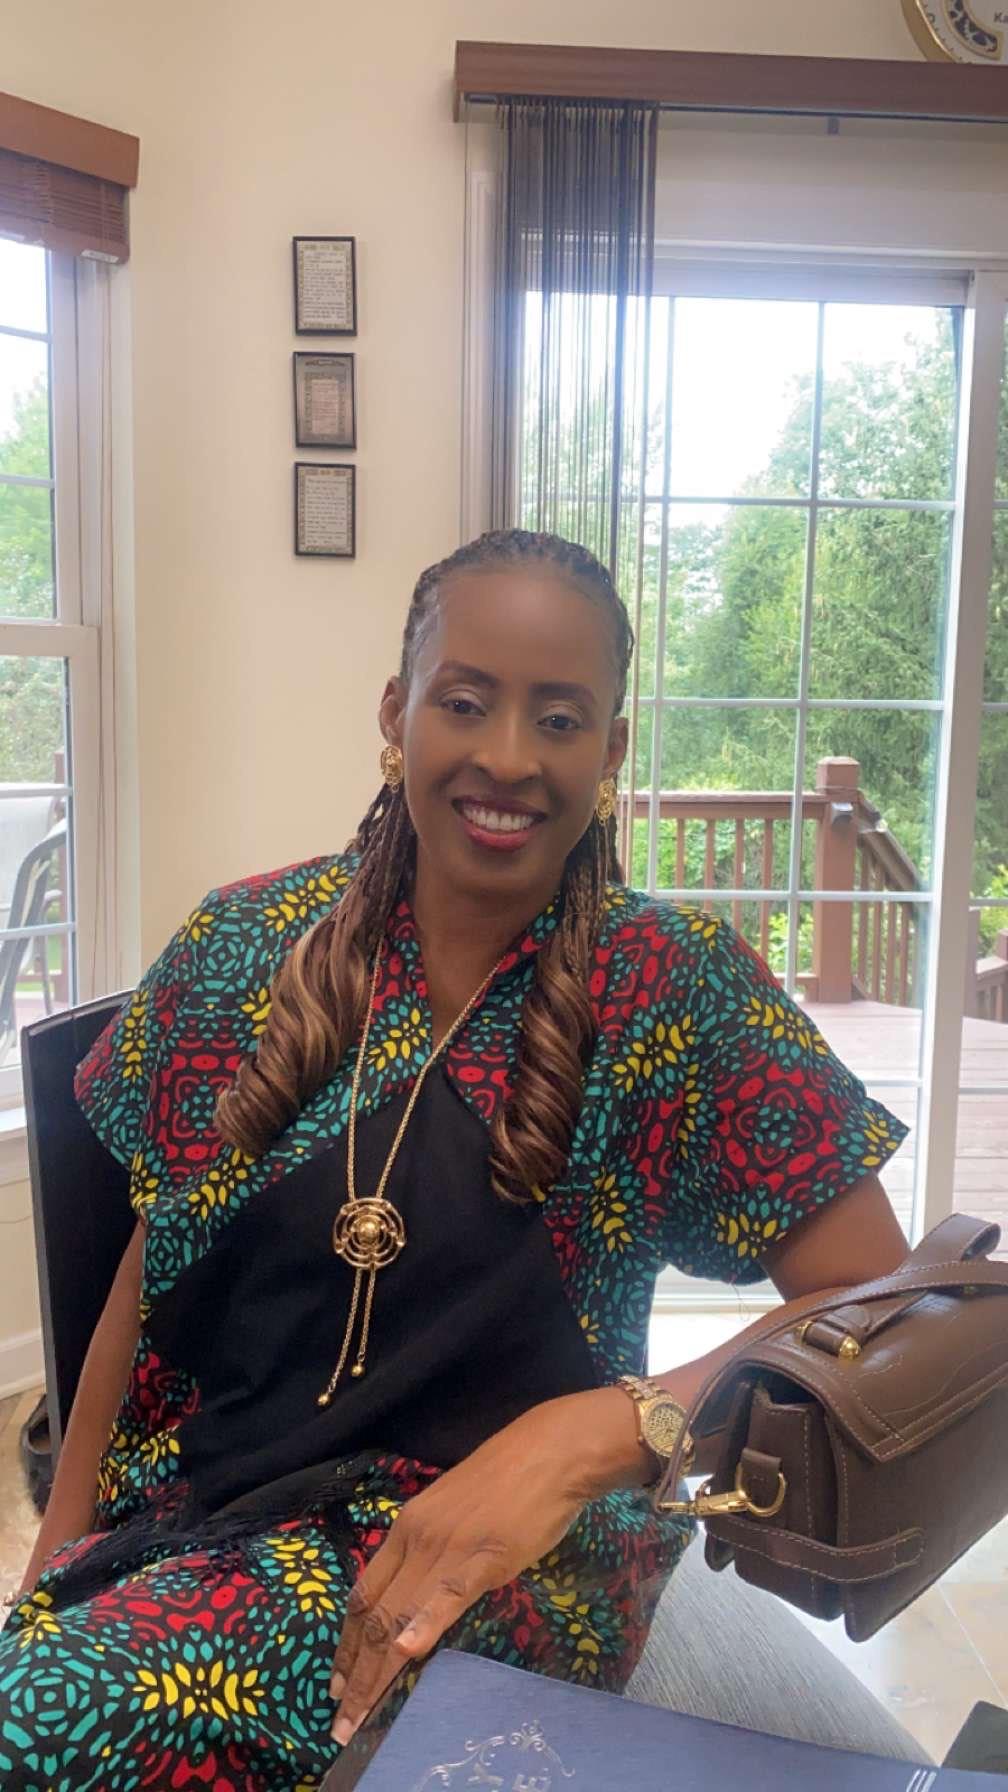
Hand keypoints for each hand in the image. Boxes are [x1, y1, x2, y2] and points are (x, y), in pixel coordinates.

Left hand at [328, 1386, 650, 1744]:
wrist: (549, 1452)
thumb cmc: (506, 1480)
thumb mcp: (451, 1513)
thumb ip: (430, 1552)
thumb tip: (419, 1596)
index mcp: (406, 1528)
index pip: (365, 1594)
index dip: (348, 1643)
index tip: (338, 1683)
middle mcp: (416, 1539)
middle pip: (375, 1615)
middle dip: (355, 1673)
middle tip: (340, 1721)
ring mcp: (447, 1548)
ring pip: (401, 1615)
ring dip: (377, 1672)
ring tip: (360, 1716)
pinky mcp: (484, 1555)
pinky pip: (448, 1594)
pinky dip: (425, 1625)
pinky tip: (408, 1654)